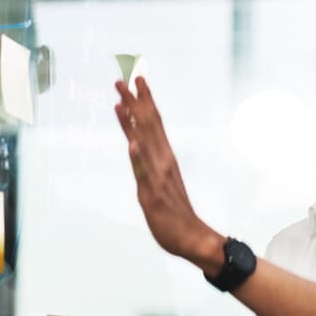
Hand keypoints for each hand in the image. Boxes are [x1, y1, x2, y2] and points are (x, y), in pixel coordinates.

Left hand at [114, 77, 218, 267]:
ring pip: (144, 143)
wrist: (193, 238)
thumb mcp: (161, 181)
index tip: (137, 79)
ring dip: (132, 121)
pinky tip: (132, 143)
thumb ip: (150, 162)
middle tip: (125, 78)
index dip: (145, 100)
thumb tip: (136, 141)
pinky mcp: (152, 194)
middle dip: (136, 101)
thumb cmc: (175, 211)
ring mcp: (158, 176)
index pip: (154, 122)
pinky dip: (138, 157)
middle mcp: (163, 161)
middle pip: (149, 125)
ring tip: (121, 100)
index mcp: (165, 157)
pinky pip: (144, 173)